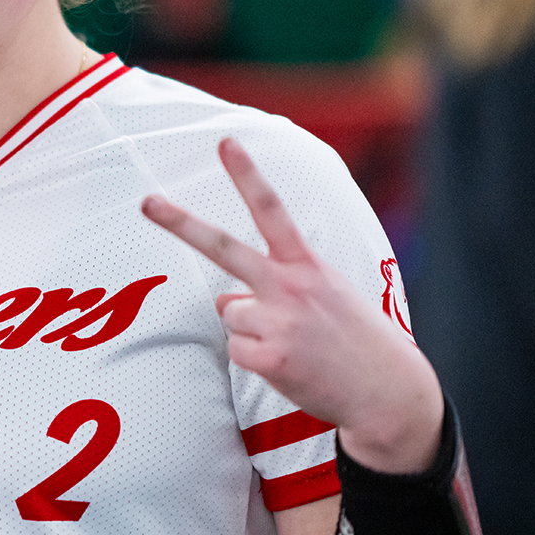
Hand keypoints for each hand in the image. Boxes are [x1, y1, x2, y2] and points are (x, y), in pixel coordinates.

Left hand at [139, 137, 442, 472]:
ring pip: (229, 312)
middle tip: (147, 202)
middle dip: (181, 223)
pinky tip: (289, 365)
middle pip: (223, 248)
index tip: (226, 143)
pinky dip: (255, 359)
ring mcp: (278, 322)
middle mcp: (290, 286)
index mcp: (307, 265)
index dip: (248, 175)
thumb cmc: (353, 338)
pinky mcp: (270, 358)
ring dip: (250, 328)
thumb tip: (225, 299)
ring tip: (292, 342)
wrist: (388, 391)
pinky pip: (235, 350)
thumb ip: (277, 284)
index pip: (272, 210)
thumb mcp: (327, 293)